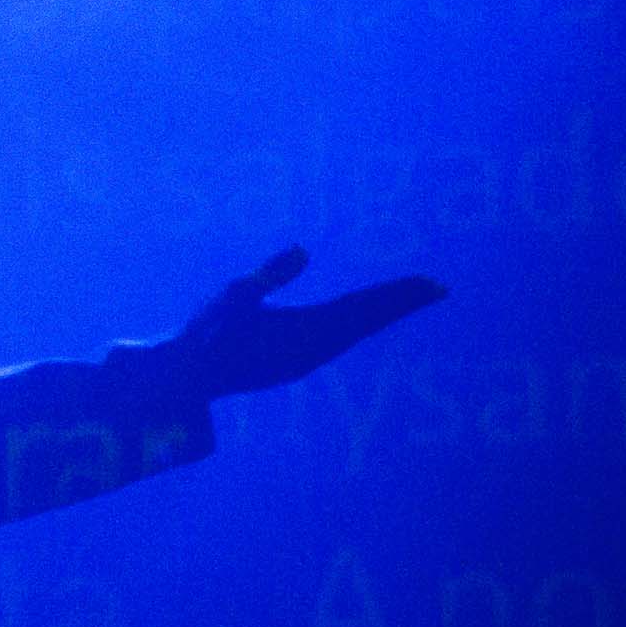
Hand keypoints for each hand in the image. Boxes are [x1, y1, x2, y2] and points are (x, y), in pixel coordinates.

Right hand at [173, 245, 446, 397]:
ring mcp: (305, 360)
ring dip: (382, 315)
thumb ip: (270, 273)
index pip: (362, 309)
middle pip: (367, 322)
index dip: (397, 296)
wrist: (188, 377)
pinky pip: (340, 340)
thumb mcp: (233, 296)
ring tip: (410, 298)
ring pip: (355, 333)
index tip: (430, 284)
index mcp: (305, 331)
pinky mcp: (295, 363)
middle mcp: (313, 350)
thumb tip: (304, 249)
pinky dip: (359, 325)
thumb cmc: (205, 334)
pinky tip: (361, 321)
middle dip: (401, 304)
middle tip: (438, 288)